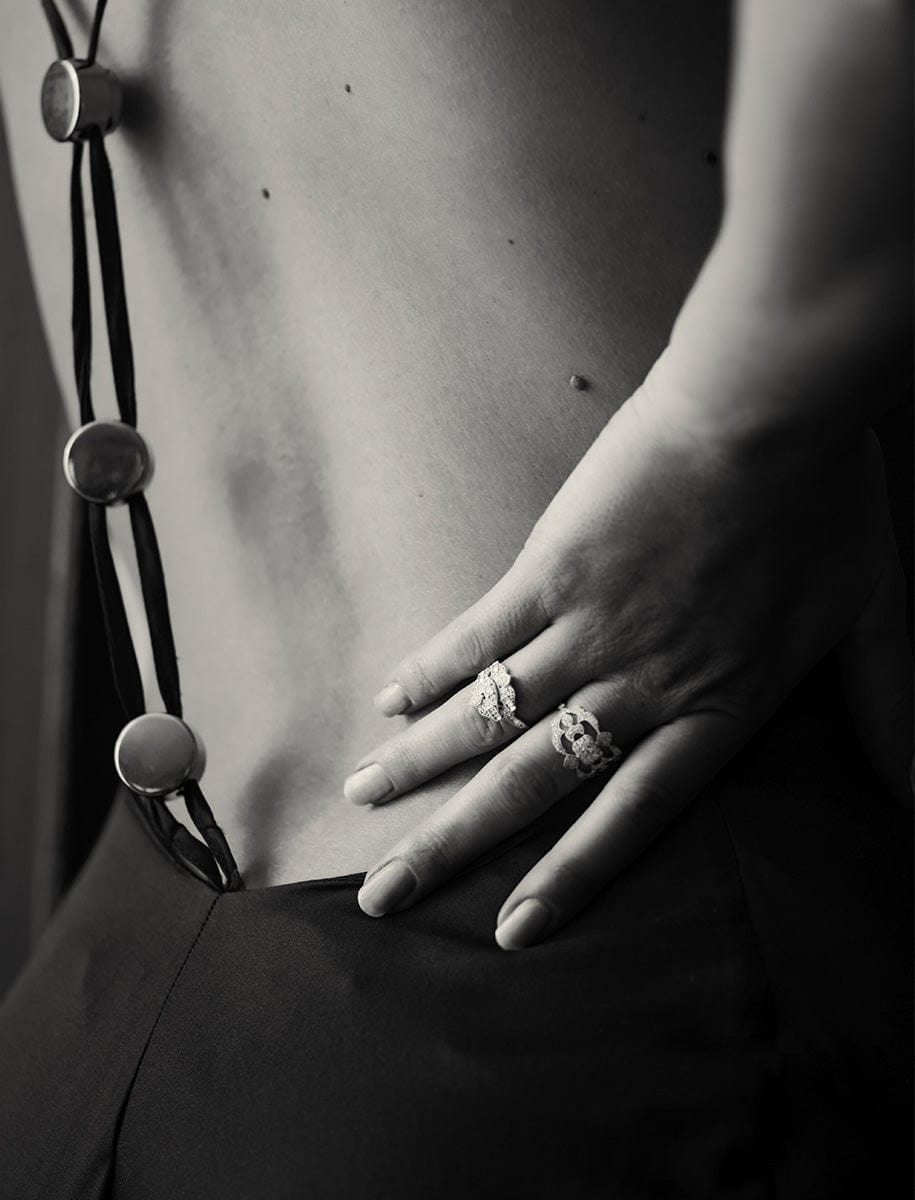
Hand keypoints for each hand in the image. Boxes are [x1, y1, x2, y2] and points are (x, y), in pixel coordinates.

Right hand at [346, 360, 911, 949]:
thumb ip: (892, 710)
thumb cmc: (826, 506)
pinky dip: (432, 670)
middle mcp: (640, 687)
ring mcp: (588, 629)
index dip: (570, 876)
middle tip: (385, 893)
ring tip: (363, 796)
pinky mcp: (550, 570)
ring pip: (490, 715)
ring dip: (422, 761)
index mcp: (717, 709)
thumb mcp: (879, 616)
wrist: (769, 410)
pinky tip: (389, 698)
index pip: (631, 818)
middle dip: (454, 846)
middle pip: (533, 783)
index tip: (511, 929)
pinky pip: (479, 635)